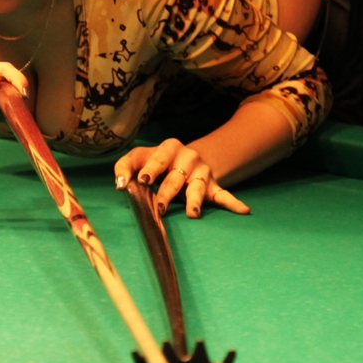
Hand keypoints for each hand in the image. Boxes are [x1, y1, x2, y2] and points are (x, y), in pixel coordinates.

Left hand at [114, 139, 250, 217]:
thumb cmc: (156, 161)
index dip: (150, 169)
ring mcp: (202, 172)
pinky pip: (223, 195)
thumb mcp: (139, 157)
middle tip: (160, 207)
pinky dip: (233, 203)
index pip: (157, 159)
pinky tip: (243, 210)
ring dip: (194, 201)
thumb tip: (119, 185)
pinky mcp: (212, 185)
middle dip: (167, 193)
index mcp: (168, 148)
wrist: (186, 157)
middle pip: (176, 178)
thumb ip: (124, 167)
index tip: (142, 181)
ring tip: (192, 214)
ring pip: (198, 188)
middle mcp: (188, 157)